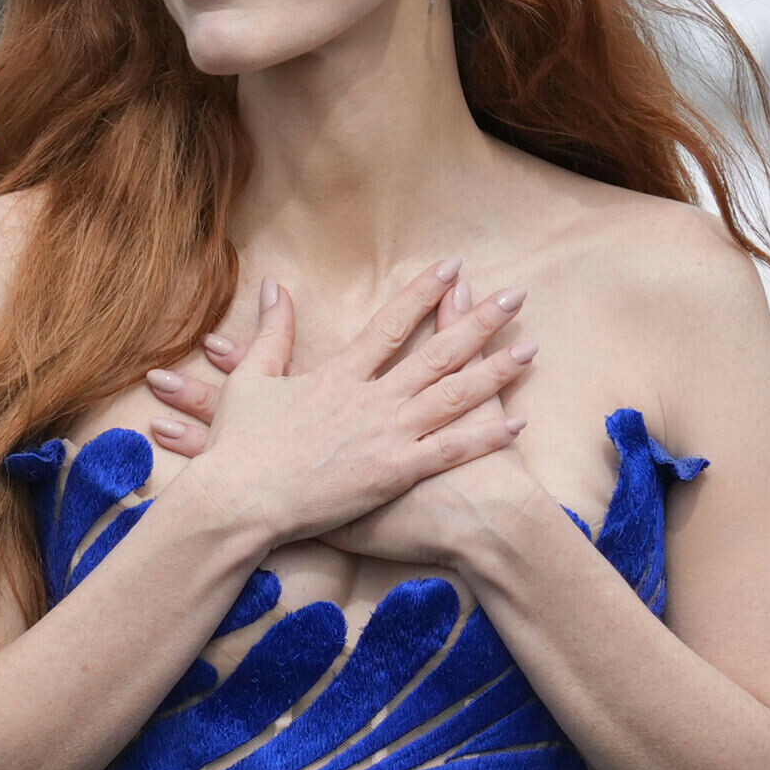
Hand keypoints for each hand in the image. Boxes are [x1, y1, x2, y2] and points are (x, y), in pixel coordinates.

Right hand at [147, 269, 539, 566]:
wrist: (238, 500)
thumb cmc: (238, 447)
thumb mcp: (249, 380)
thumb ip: (271, 332)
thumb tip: (275, 286)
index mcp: (339, 375)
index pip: (393, 324)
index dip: (425, 294)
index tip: (453, 269)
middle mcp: (371, 399)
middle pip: (437, 353)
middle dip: (480, 321)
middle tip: (516, 296)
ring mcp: (386, 435)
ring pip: (453, 396)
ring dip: (494, 371)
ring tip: (531, 349)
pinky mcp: (393, 474)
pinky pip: (450, 451)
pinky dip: (485, 437)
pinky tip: (518, 421)